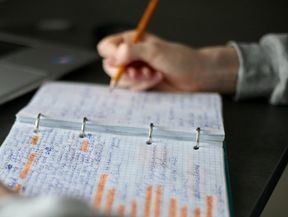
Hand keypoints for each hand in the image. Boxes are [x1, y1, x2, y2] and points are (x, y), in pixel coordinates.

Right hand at [97, 31, 238, 92]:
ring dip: (137, 80)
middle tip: (138, 72)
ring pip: (121, 80)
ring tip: (153, 74)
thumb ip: (132, 52)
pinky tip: (157, 79)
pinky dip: (144, 85)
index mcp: (131, 41)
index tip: (123, 61)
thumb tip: (114, 57)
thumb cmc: (180, 59)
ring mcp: (134, 70)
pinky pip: (132, 89)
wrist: (196, 76)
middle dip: (125, 72)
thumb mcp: (155, 51)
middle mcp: (130, 55)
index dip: (111, 55)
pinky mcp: (140, 84)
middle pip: (110, 66)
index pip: (106, 47)